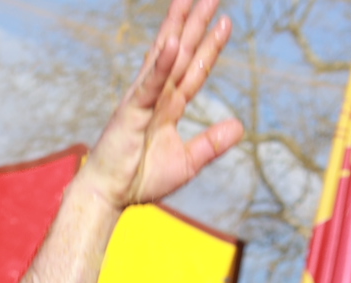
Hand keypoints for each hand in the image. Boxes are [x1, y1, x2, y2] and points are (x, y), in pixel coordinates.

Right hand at [79, 0, 243, 211]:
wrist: (110, 195)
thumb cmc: (141, 179)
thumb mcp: (187, 161)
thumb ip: (212, 143)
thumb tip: (240, 126)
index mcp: (170, 106)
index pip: (195, 70)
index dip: (210, 46)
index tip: (226, 22)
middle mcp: (158, 95)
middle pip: (182, 52)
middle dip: (197, 24)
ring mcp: (143, 99)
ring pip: (165, 57)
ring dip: (178, 29)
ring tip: (189, 1)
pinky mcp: (132, 111)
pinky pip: (150, 84)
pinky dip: (161, 65)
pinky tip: (173, 43)